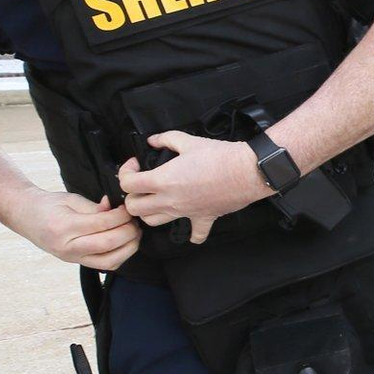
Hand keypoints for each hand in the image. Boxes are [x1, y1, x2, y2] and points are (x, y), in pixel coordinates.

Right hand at [5, 190, 142, 269]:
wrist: (26, 216)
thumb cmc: (48, 205)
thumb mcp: (71, 199)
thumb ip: (95, 208)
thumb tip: (118, 212)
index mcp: (64, 227)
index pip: (102, 224)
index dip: (121, 216)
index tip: (129, 209)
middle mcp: (67, 247)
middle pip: (108, 244)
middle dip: (129, 233)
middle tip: (135, 222)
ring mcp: (71, 258)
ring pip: (109, 261)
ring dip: (128, 248)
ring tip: (134, 234)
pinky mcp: (76, 262)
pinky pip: (104, 265)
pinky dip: (120, 256)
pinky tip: (125, 243)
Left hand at [117, 132, 271, 244]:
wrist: (247, 171)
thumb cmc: (220, 156)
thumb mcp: (189, 141)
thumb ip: (166, 139)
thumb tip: (154, 140)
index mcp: (162, 180)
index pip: (127, 184)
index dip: (125, 172)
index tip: (135, 165)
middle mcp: (169, 200)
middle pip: (134, 208)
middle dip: (132, 196)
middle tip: (141, 185)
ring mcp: (185, 212)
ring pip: (153, 222)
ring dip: (149, 213)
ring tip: (156, 201)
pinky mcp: (203, 218)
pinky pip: (195, 235)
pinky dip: (191, 234)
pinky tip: (191, 224)